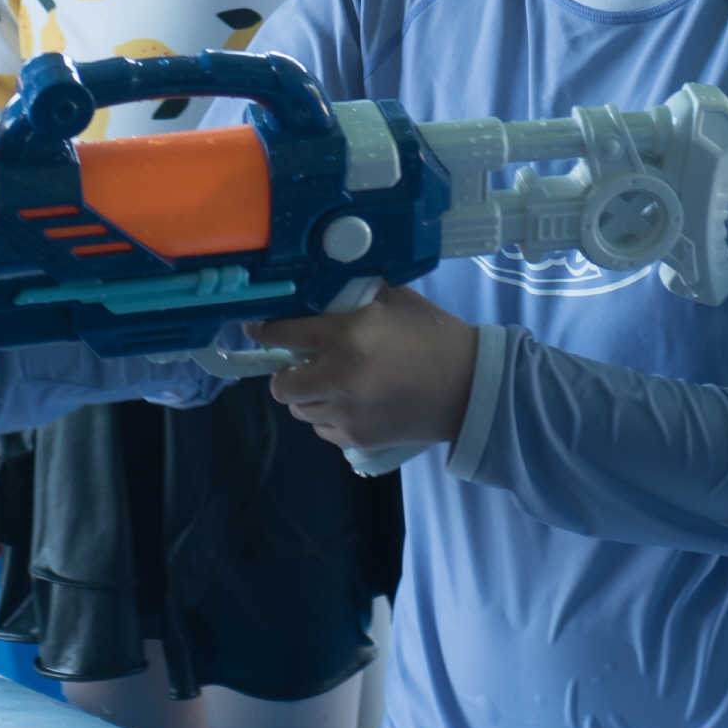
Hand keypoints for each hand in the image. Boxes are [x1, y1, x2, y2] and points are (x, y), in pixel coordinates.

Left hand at [254, 284, 477, 454]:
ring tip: (331, 383)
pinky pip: (323, 430)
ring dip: (308, 396)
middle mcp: (341, 377)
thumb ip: (353, 296)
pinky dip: (328, 417)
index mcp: (349, 336)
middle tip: (301, 364)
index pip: (285, 334)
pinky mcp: (358, 440)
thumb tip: (318, 287)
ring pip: (301, 410)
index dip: (265, 331)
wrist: (471, 388)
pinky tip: (350, 404)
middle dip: (285, 374)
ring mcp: (348, 414)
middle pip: (282, 385)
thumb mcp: (394, 301)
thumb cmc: (433, 336)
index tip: (256, 329)